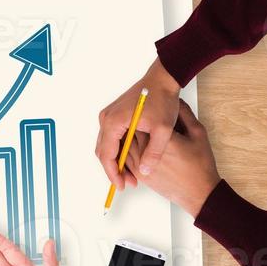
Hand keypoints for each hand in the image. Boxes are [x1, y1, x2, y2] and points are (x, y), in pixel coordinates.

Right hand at [95, 58, 182, 190]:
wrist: (162, 79)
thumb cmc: (162, 100)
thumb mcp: (163, 130)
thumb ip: (154, 153)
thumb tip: (146, 172)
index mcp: (113, 122)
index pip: (107, 154)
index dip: (113, 173)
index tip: (122, 185)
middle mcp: (106, 119)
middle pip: (103, 151)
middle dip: (114, 169)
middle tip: (128, 183)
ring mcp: (108, 116)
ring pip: (106, 145)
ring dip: (116, 160)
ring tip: (131, 173)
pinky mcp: (114, 115)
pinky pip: (110, 137)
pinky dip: (118, 150)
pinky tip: (131, 158)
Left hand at [124, 101, 220, 216]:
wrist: (199, 192)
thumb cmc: (201, 164)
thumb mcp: (198, 134)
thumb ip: (185, 114)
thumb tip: (176, 101)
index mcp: (160, 140)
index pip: (141, 120)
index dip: (142, 110)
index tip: (146, 103)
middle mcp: (145, 153)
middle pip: (128, 132)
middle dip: (131, 121)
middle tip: (137, 111)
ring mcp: (139, 165)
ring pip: (123, 145)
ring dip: (125, 134)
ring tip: (134, 124)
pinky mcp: (138, 174)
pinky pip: (124, 158)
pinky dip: (124, 148)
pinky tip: (133, 141)